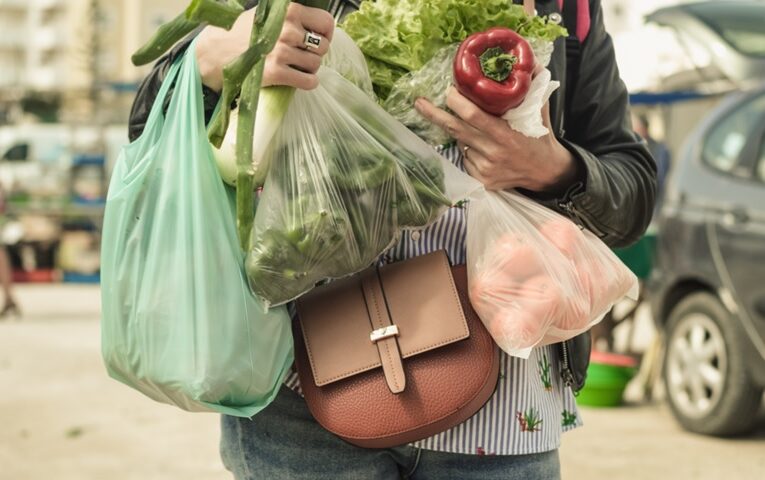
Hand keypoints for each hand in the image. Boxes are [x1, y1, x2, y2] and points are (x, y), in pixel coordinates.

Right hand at [196, 3, 333, 91]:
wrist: (217, 52)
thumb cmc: (243, 32)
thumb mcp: (268, 13)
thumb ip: (291, 15)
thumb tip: (317, 25)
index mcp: (288, 11)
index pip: (326, 22)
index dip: (326, 33)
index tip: (319, 38)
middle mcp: (287, 30)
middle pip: (323, 46)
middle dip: (316, 53)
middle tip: (303, 54)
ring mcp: (282, 52)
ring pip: (316, 65)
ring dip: (310, 68)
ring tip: (297, 66)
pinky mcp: (277, 73)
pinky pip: (309, 82)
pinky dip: (308, 82)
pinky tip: (299, 78)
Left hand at [415, 87, 578, 192]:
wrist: (546, 172)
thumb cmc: (540, 135)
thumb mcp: (540, 109)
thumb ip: (534, 86)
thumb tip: (530, 60)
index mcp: (506, 134)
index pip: (473, 116)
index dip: (456, 102)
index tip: (448, 90)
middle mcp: (493, 153)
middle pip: (455, 129)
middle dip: (434, 114)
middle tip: (419, 102)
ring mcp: (485, 169)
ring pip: (460, 143)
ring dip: (460, 132)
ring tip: (477, 129)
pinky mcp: (481, 180)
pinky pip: (465, 158)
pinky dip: (468, 149)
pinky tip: (482, 148)